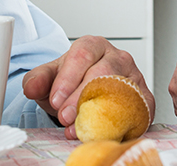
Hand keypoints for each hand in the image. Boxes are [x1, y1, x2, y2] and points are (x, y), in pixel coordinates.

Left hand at [22, 35, 154, 138]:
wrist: (87, 90)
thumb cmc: (71, 81)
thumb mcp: (50, 77)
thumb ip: (38, 80)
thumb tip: (31, 87)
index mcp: (92, 45)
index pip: (82, 55)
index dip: (68, 79)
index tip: (55, 100)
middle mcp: (116, 56)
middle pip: (103, 72)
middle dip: (82, 97)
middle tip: (66, 117)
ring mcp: (133, 75)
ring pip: (122, 90)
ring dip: (100, 113)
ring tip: (81, 128)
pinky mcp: (145, 96)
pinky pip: (141, 108)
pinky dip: (124, 122)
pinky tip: (106, 132)